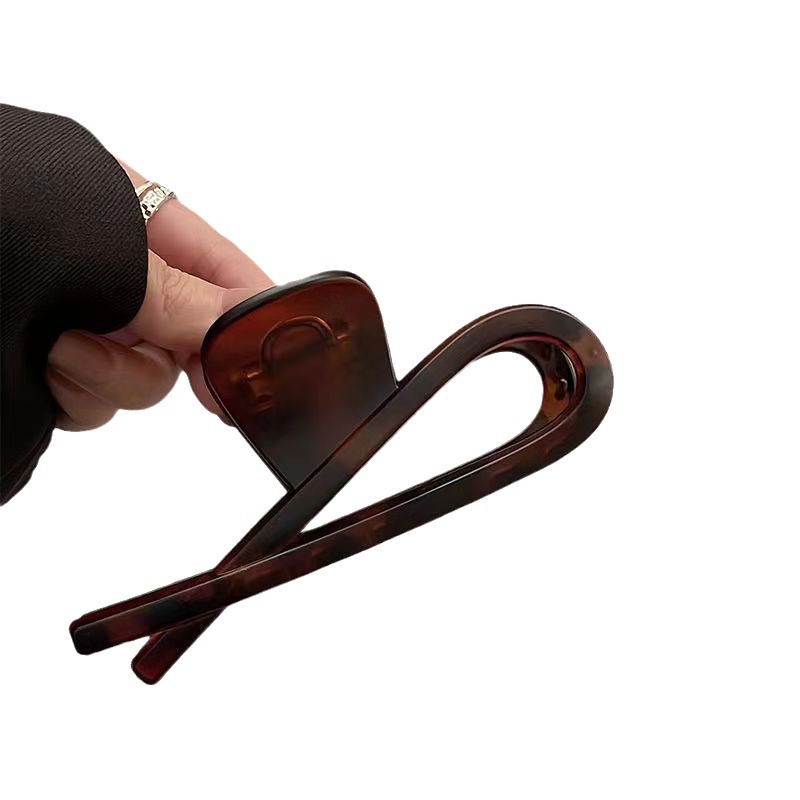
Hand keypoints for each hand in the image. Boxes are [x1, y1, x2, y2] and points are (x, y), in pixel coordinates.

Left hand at [46, 162, 273, 429]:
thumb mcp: (92, 246)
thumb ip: (177, 292)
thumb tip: (245, 324)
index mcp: (125, 214)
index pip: (216, 262)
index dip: (253, 309)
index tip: (278, 356)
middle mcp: (105, 270)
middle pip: (185, 330)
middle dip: (174, 355)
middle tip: (204, 388)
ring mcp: (77, 322)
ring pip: (142, 375)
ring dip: (112, 375)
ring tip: (61, 349)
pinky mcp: (46, 369)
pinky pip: (95, 400)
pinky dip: (78, 394)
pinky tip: (44, 369)